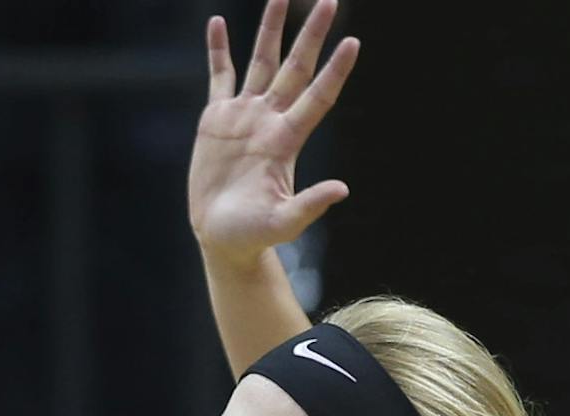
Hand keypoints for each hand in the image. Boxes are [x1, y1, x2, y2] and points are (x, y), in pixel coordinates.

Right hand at [190, 0, 358, 267]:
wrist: (222, 237)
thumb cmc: (253, 235)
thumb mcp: (282, 224)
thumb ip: (309, 206)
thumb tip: (342, 190)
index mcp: (286, 140)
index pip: (317, 97)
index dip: (334, 71)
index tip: (353, 42)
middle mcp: (270, 120)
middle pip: (295, 67)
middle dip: (312, 34)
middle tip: (329, 0)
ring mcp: (244, 116)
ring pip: (260, 62)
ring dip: (271, 29)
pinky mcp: (217, 119)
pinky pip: (219, 76)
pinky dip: (217, 50)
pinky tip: (216, 23)